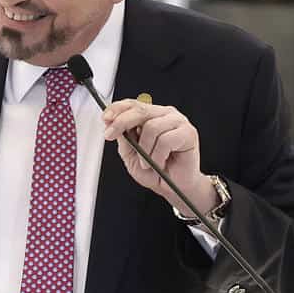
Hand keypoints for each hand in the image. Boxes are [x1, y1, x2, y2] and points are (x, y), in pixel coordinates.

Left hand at [101, 98, 217, 215]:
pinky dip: (158, 155)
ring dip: (145, 150)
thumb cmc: (155, 171)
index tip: (105, 118)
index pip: (134, 104)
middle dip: (122, 122)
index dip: (117, 108)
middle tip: (111, 135)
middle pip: (140, 110)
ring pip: (152, 127)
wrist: (174, 187)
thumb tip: (111, 124)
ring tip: (147, 162)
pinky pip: (166, 140)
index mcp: (152, 116)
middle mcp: (165, 115)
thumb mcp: (130, 155)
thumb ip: (124, 139)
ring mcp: (178, 122)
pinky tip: (160, 162)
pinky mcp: (189, 133)